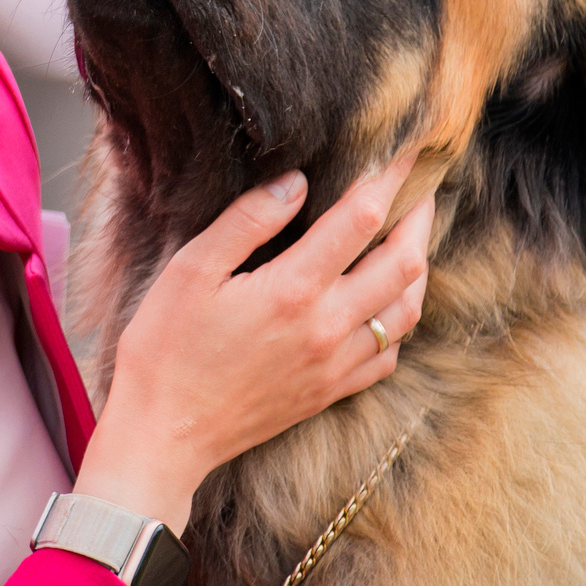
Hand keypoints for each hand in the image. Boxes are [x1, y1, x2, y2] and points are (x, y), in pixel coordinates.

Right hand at [71, 152, 435, 534]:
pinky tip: (387, 305)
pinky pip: (389, 356)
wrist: (163, 435)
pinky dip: (399, 323)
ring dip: (418, 269)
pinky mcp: (330, 392)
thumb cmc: (165, 348)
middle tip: (423, 188)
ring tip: (411, 240)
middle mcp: (328, 327)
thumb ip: (247, 221)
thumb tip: (296, 183)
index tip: (402, 151)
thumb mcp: (190, 270)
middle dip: (420, 218)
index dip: (388, 178)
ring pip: (408, 312)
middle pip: (405, 263)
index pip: (362, 219)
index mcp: (294, 290)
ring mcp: (334, 365)